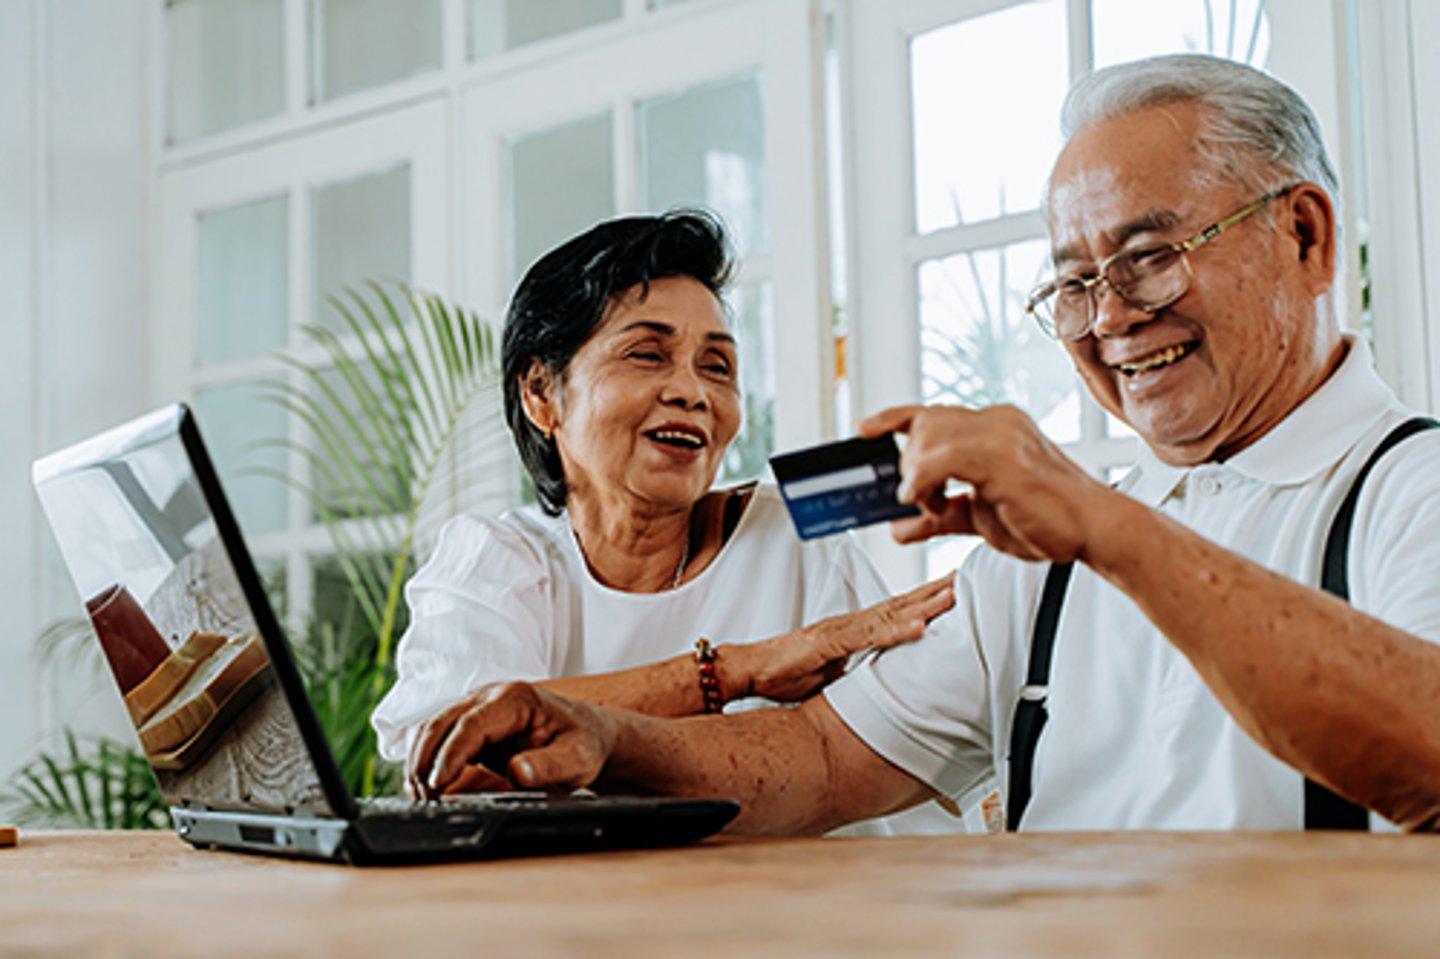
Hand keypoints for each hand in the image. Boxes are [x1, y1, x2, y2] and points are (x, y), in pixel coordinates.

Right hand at [406, 682, 615, 799]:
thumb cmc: (583, 744)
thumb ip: (548, 766)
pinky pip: (439, 737)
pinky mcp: (471, 724)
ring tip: (422, 798)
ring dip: (420, 761)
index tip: (437, 784)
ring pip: (433, 728)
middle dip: (426, 760)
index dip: (450, 754)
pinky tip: (424, 787)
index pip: (471, 723)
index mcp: (516, 699)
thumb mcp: (577, 760)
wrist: (587, 735)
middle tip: (424, 800)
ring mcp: (478, 708)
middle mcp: (491, 696)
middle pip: (442, 722)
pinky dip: (426, 760)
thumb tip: (518, 772)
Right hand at [724, 576, 954, 702]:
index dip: (928, 600)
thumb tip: (882, 678)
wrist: (747, 670)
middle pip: (900, 603)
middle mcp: (849, 623)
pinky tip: (918, 627)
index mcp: (852, 630)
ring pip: (889, 613)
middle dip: (936, 591)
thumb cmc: (783, 672)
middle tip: (969, 577)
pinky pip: (866, 636)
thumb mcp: (831, 674)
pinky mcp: (827, 642)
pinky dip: (894, 631)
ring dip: (924, 605)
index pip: (897, 611)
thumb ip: (857, 669)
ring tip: (954, 595)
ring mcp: (839, 630)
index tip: (956, 590)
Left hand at [859, 404, 1111, 562]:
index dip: (893, 417)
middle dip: (906, 462)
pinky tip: (922, 499)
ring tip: (929, 504)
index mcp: (994, 427)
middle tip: (918, 499)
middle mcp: (997, 422)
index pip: (932, 412)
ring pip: (928, 436)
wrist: (1094, 532)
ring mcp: (1001, 435)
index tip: (864, 429)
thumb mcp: (978, 518)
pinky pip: (942, 458)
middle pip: (924, 422)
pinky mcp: (1003, 457)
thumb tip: (899, 527)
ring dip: (915, 475)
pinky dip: (922, 480)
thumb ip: (938, 516)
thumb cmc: (1048, 521)